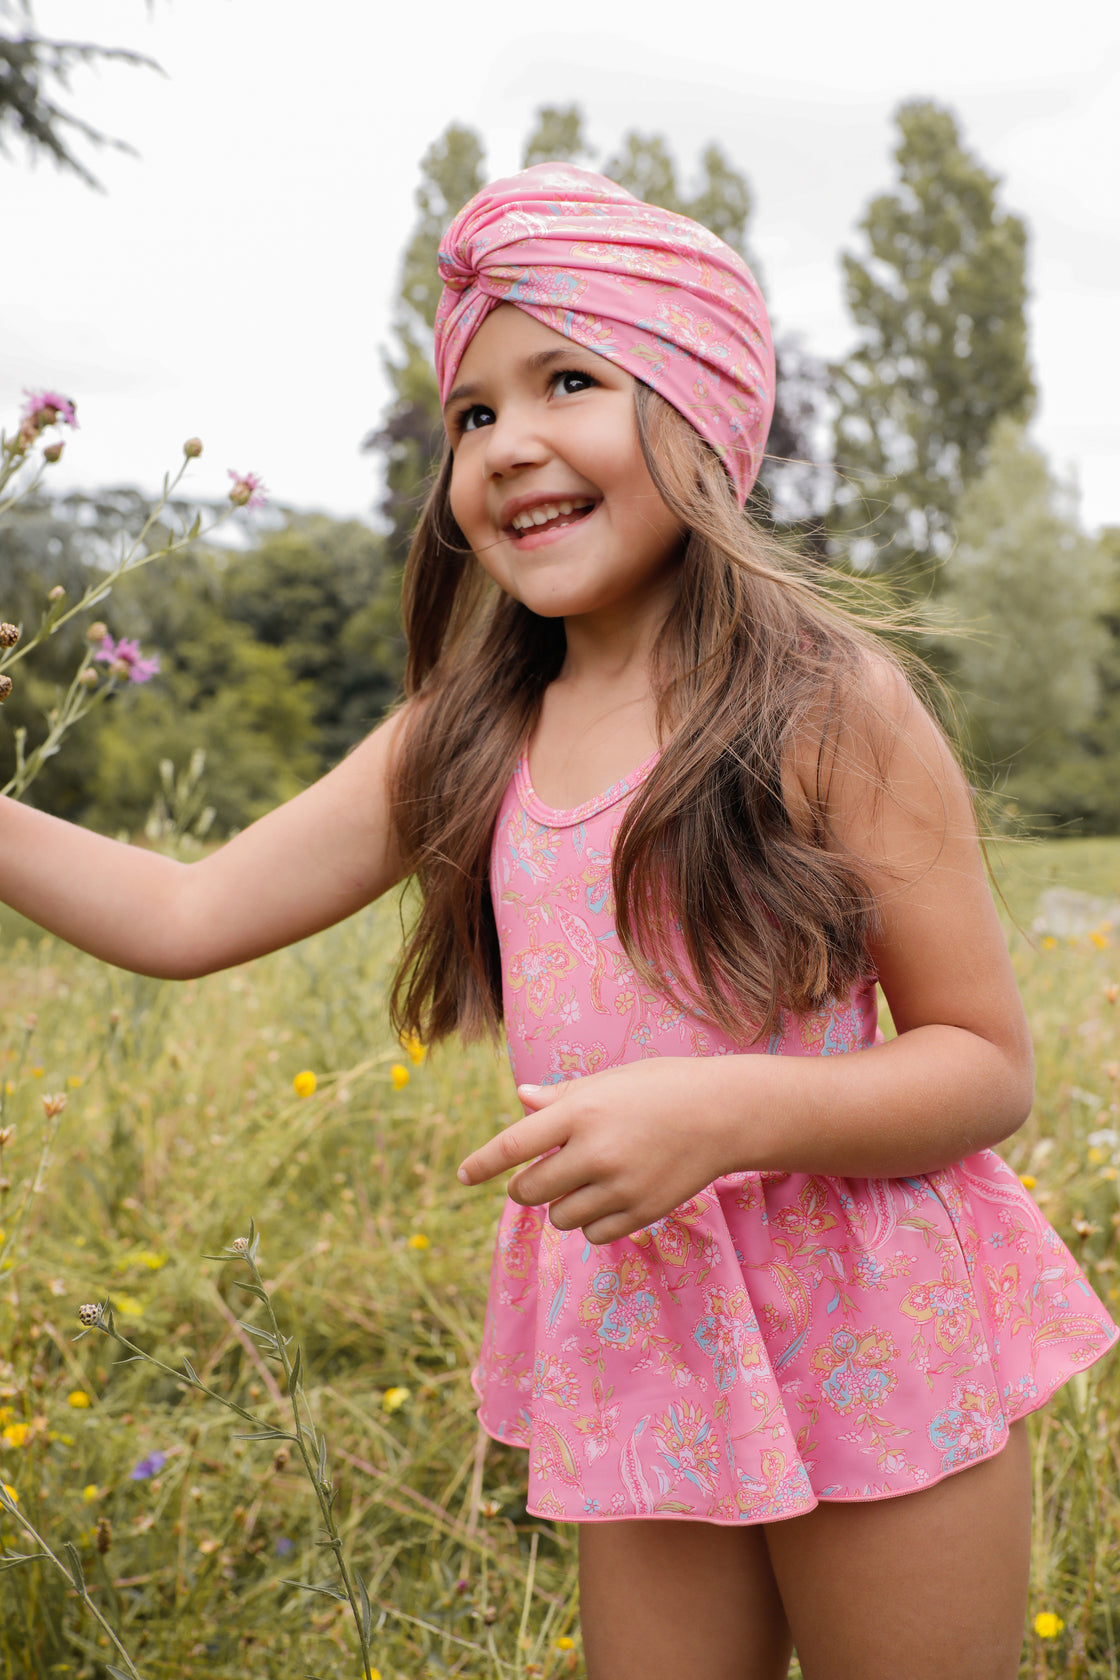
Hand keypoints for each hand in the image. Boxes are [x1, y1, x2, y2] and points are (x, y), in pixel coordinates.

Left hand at [456, 1059, 733, 1244]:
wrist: (722, 1113)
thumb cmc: (660, 1087)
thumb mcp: (608, 1081)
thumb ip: (560, 1098)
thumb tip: (520, 1100)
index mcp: (580, 1111)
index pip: (513, 1145)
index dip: (482, 1164)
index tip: (462, 1175)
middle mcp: (594, 1151)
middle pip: (528, 1190)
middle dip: (526, 1186)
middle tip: (543, 1174)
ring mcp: (619, 1185)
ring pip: (560, 1217)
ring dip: (562, 1205)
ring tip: (587, 1182)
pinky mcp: (641, 1211)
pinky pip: (594, 1234)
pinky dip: (592, 1223)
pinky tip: (609, 1199)